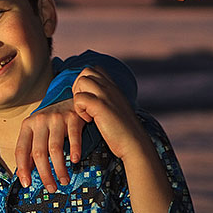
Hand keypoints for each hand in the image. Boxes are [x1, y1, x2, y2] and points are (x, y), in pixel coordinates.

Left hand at [15, 99, 84, 192]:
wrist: (71, 100)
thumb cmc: (52, 121)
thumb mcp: (37, 132)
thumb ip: (30, 150)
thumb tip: (23, 174)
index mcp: (27, 125)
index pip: (21, 150)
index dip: (23, 168)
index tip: (26, 184)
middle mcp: (40, 120)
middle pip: (39, 153)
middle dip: (44, 174)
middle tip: (51, 188)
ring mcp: (56, 118)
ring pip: (55, 149)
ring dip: (60, 169)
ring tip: (64, 180)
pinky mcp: (72, 117)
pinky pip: (74, 138)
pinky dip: (74, 151)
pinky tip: (75, 161)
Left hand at [72, 66, 172, 212]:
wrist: (134, 144)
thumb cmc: (123, 132)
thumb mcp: (116, 110)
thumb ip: (106, 101)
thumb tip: (91, 101)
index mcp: (114, 87)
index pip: (96, 69)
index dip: (86, 81)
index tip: (87, 98)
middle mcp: (111, 87)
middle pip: (86, 72)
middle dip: (79, 86)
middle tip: (83, 105)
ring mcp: (106, 94)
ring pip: (81, 81)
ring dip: (78, 96)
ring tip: (86, 112)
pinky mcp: (100, 105)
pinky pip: (79, 98)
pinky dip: (79, 109)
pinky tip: (89, 120)